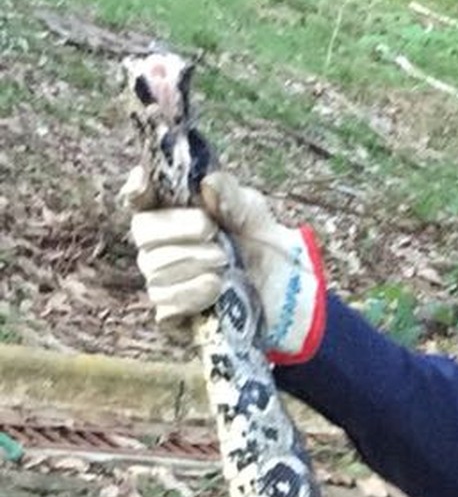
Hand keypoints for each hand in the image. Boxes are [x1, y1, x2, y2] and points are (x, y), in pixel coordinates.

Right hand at [127, 170, 326, 361]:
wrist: (284, 286)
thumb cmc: (258, 242)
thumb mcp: (251, 211)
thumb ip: (230, 195)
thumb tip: (207, 184)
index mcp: (170, 212)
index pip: (138, 197)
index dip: (135, 189)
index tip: (143, 182)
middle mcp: (158, 246)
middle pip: (143, 232)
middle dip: (180, 231)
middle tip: (215, 235)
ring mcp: (162, 281)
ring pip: (154, 271)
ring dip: (193, 263)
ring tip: (226, 262)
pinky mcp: (174, 314)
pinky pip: (164, 305)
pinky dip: (191, 294)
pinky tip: (216, 288)